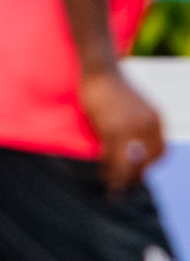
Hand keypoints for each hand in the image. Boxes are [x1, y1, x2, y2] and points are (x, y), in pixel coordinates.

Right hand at [80, 69, 163, 192]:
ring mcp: (131, 128)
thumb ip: (136, 124)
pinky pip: (113, 158)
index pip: (160, 151)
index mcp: (155, 119)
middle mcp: (148, 125)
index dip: (149, 166)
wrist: (100, 71)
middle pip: (147, 161)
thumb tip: (131, 145)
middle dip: (136, 177)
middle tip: (125, 188)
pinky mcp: (112, 130)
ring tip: (114, 190)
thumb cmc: (111, 86)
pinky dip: (110, 171)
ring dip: (122, 180)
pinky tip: (105, 177)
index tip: (138, 174)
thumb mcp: (131, 107)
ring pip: (129, 163)